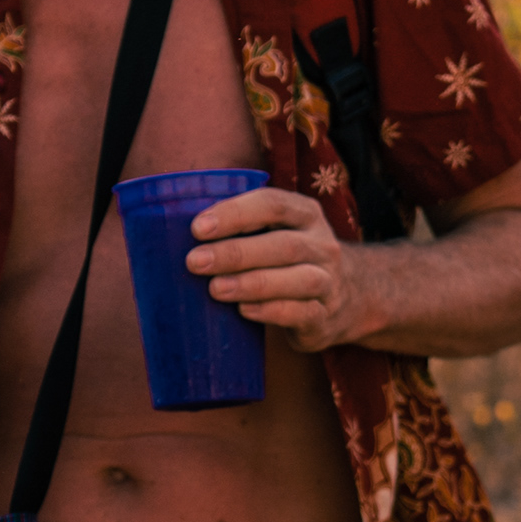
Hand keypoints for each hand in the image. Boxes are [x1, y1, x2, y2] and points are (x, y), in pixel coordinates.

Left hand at [187, 187, 375, 351]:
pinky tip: (244, 311)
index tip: (197, 227)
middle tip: (194, 262)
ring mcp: (329, 282)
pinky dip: (273, 311)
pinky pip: (303, 313)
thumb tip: (168, 236)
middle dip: (235, 252)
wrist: (352, 298)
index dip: (235, 213)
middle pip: (283, 244)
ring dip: (253, 283)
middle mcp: (322, 245)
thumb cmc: (290, 261)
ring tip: (216, 289)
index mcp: (305, 215)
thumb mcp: (278, 233)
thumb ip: (241, 229)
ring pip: (298, 279)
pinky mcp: (325, 317)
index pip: (273, 204)